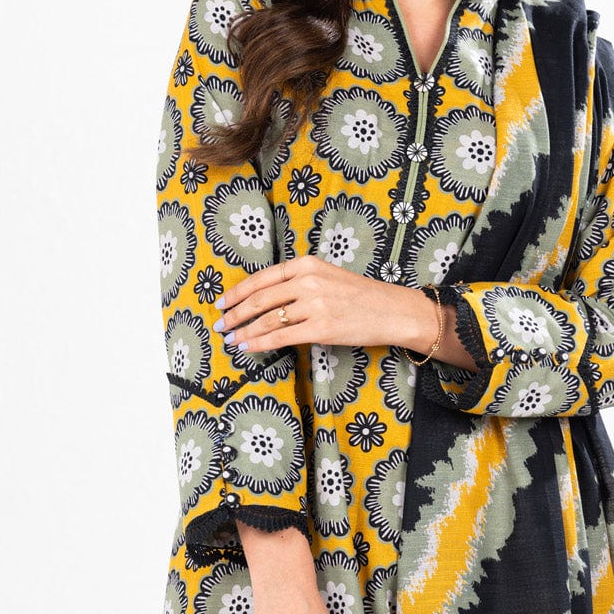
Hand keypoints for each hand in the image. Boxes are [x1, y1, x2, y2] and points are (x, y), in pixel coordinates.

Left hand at [213, 253, 433, 353]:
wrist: (392, 310)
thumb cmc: (359, 295)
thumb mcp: (326, 276)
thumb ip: (297, 282)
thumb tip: (264, 300)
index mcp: (306, 265)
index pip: (261, 279)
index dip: (236, 293)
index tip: (221, 303)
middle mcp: (308, 282)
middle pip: (259, 299)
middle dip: (235, 314)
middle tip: (221, 325)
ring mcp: (315, 305)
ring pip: (268, 320)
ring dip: (245, 332)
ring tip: (232, 340)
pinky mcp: (321, 328)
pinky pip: (281, 337)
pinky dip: (260, 343)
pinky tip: (248, 348)